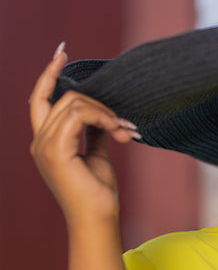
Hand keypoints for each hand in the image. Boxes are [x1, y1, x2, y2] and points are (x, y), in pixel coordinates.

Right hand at [29, 43, 140, 227]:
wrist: (98, 218)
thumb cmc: (98, 191)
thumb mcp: (97, 154)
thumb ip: (95, 132)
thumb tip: (103, 115)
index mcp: (46, 141)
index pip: (40, 99)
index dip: (48, 74)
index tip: (62, 52)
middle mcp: (39, 142)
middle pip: (65, 98)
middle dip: (100, 103)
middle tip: (124, 124)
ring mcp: (44, 146)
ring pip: (74, 103)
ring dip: (106, 113)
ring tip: (124, 131)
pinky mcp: (56, 151)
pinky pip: (79, 115)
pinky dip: (102, 118)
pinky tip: (118, 131)